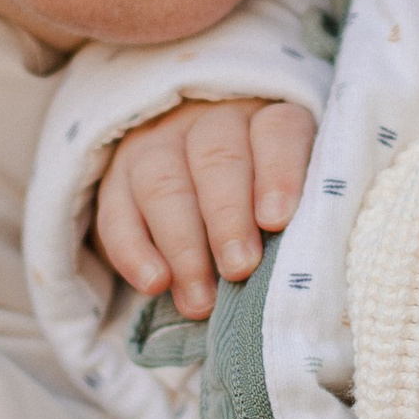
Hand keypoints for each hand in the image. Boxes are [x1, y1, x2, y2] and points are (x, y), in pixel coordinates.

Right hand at [92, 99, 316, 319]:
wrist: (198, 174)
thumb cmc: (265, 198)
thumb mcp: (293, 190)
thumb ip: (302, 216)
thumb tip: (301, 273)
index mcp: (265, 118)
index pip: (277, 130)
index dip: (279, 173)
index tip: (277, 221)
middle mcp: (210, 121)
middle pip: (217, 157)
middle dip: (227, 217)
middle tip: (240, 269)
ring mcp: (158, 145)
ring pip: (163, 182)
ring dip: (183, 244)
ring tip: (201, 300)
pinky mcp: (117, 177)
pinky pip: (116, 210)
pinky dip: (133, 251)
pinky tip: (155, 284)